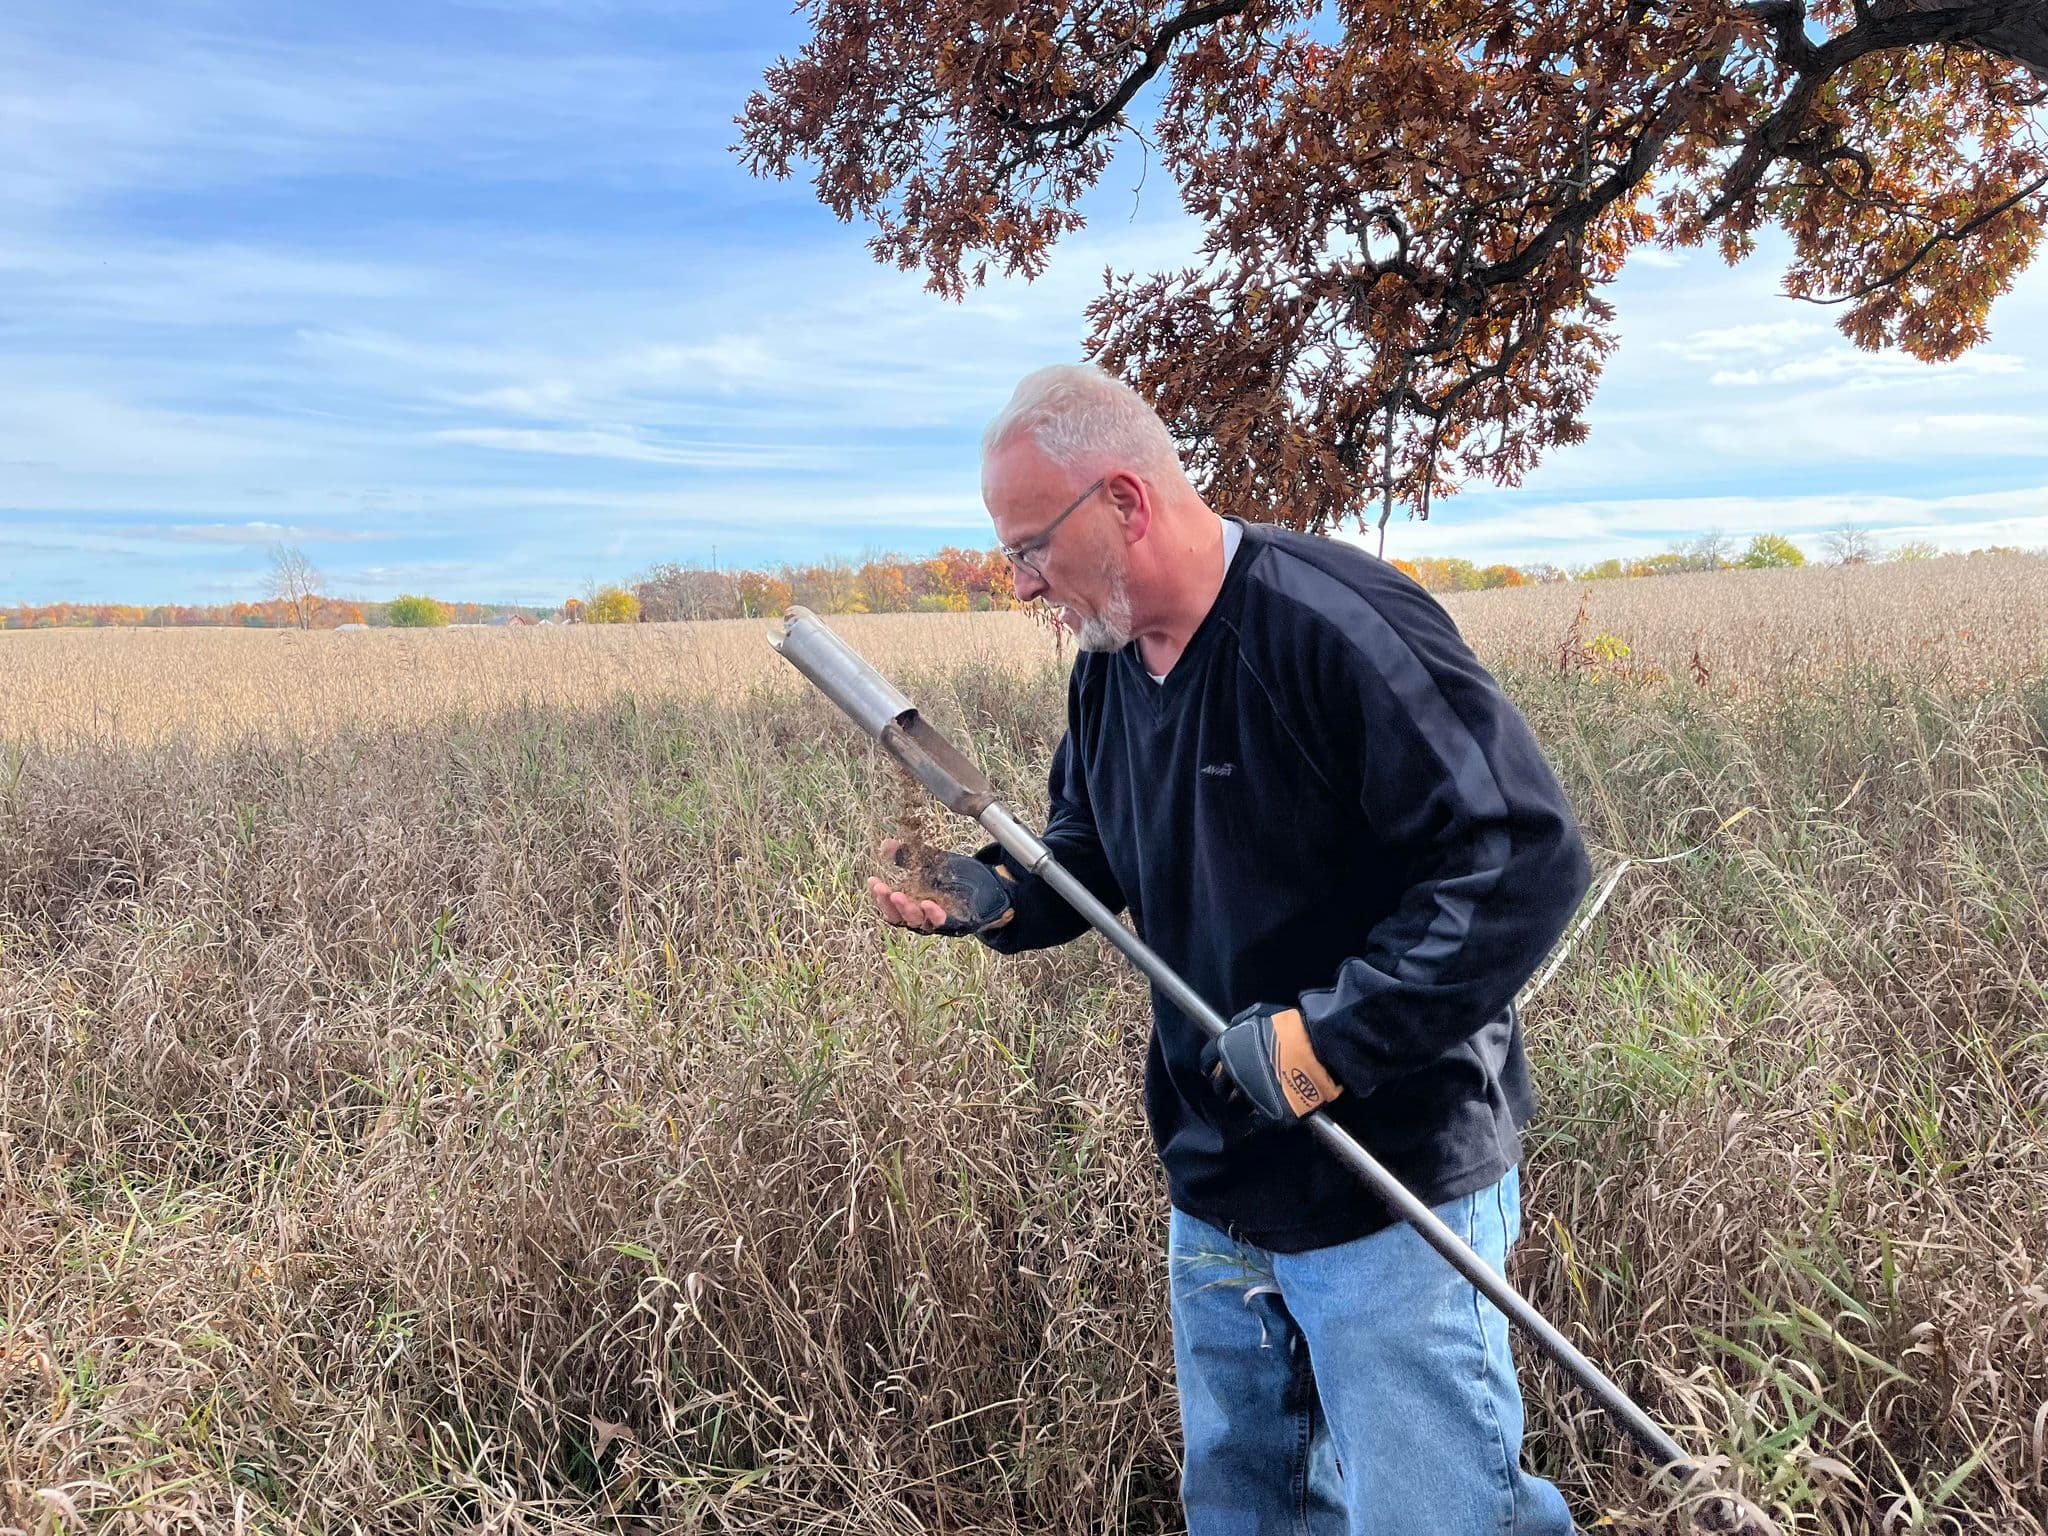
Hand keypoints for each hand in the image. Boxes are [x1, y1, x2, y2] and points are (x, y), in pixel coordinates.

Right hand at [864, 840, 1014, 936]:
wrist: (991, 887)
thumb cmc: (958, 879)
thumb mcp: (931, 863)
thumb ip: (908, 856)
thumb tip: (885, 844)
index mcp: (914, 904)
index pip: (892, 906)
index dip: (880, 896)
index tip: (873, 881)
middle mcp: (925, 917)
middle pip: (902, 918)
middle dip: (891, 905)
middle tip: (884, 890)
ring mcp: (941, 923)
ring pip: (920, 923)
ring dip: (909, 911)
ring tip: (899, 896)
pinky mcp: (960, 923)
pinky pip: (945, 923)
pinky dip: (936, 915)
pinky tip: (929, 904)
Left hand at [1201, 1004, 1343, 1125]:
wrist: (1318, 1048)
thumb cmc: (1290, 1027)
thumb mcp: (1260, 1012)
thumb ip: (1243, 1021)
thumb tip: (1235, 1027)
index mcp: (1227, 1048)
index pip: (1206, 1061)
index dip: (1211, 1066)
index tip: (1215, 1069)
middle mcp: (1233, 1073)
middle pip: (1218, 1086)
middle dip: (1225, 1085)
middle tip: (1236, 1084)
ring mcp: (1249, 1094)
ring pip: (1234, 1103)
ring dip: (1240, 1100)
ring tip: (1252, 1096)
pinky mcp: (1267, 1112)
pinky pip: (1253, 1122)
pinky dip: (1255, 1119)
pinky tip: (1261, 1112)